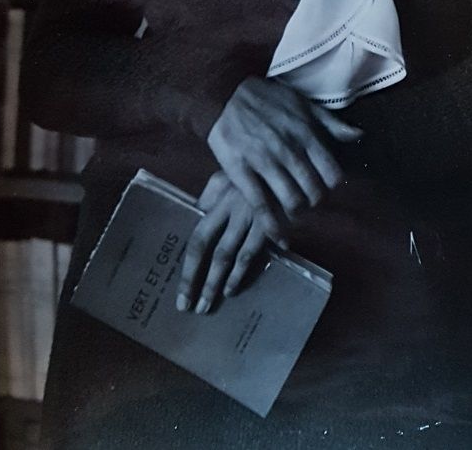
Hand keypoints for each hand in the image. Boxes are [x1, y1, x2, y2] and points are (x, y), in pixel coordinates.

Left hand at [177, 171, 268, 312]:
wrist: (289, 164)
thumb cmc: (255, 171)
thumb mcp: (229, 175)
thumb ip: (212, 194)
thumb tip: (195, 212)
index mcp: (219, 200)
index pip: (198, 238)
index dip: (188, 269)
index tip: (182, 293)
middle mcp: (233, 210)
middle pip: (212, 251)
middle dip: (201, 282)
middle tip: (193, 307)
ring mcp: (253, 216)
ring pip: (233, 255)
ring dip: (222, 282)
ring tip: (212, 302)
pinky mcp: (272, 221)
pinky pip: (255, 250)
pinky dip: (245, 270)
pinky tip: (236, 286)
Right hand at [207, 76, 360, 242]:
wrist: (227, 93)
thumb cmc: (269, 99)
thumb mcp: (304, 104)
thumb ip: (331, 124)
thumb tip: (358, 135)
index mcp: (307, 134)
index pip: (332, 173)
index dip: (332, 185)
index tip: (326, 186)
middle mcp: (289, 150)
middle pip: (314, 191)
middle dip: (314, 201)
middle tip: (309, 202)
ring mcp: (265, 161)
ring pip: (291, 201)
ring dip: (296, 213)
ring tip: (294, 213)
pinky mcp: (241, 171)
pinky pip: (260, 205)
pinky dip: (271, 225)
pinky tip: (278, 236)